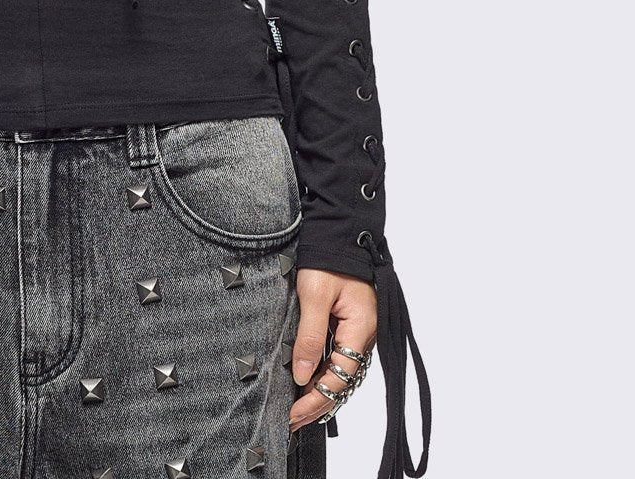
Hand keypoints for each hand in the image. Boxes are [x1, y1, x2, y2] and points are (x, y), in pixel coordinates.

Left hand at [288, 266, 376, 433]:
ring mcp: (356, 331)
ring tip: (296, 411)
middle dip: (316, 403)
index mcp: (360, 329)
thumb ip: (310, 336)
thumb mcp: (315, 295)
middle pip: (341, 381)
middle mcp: (362, 335)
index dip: (315, 399)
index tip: (293, 414)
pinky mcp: (347, 324)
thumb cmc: (328, 258)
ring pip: (340, 372)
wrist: (337, 231)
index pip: (338, 378)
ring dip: (319, 391)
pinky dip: (322, 373)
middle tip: (291, 422)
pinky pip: (337, 357)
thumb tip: (302, 375)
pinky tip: (307, 383)